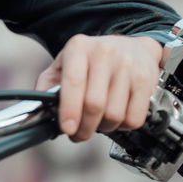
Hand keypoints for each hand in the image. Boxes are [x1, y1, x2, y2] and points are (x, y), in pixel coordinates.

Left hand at [35, 34, 163, 141]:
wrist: (130, 47)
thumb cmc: (91, 59)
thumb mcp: (64, 64)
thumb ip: (47, 86)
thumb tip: (37, 113)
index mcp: (78, 47)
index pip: (73, 82)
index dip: (69, 109)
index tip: (67, 129)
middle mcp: (103, 53)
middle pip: (94, 104)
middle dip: (84, 127)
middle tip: (78, 134)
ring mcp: (127, 66)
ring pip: (114, 114)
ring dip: (103, 128)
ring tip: (97, 122)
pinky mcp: (145, 80)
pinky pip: (134, 118)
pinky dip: (123, 127)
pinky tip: (116, 117)